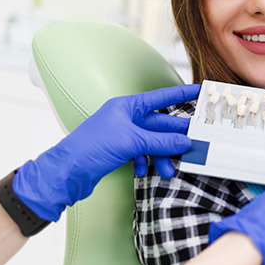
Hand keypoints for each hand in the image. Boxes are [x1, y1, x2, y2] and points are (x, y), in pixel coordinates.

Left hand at [13, 84, 199, 220]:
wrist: (66, 173)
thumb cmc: (91, 148)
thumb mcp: (131, 142)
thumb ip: (160, 141)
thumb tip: (184, 141)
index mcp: (127, 106)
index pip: (160, 97)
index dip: (180, 94)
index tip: (198, 91)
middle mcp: (125, 118)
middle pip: (159, 124)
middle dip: (174, 136)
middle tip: (194, 142)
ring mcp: (122, 135)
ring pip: (152, 142)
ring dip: (162, 155)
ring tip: (170, 169)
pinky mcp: (118, 152)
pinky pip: (141, 154)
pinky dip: (146, 163)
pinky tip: (144, 171)